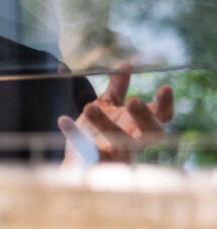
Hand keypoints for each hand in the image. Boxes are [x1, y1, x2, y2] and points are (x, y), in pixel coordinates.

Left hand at [58, 65, 174, 163]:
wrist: (80, 163)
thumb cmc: (102, 132)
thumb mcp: (109, 106)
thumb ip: (117, 88)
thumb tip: (126, 65)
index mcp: (140, 127)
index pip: (162, 117)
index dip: (165, 104)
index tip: (165, 88)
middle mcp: (133, 142)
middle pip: (149, 133)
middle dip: (144, 117)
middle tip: (134, 100)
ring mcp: (114, 153)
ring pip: (116, 141)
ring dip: (105, 123)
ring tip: (90, 106)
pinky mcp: (91, 160)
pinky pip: (84, 149)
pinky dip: (74, 134)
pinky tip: (62, 120)